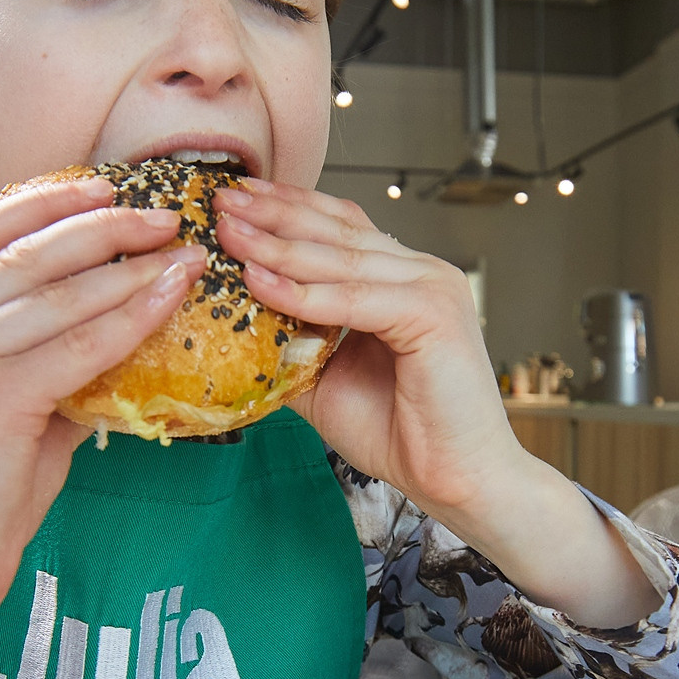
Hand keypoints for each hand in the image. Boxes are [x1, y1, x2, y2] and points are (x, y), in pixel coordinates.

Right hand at [0, 175, 201, 633]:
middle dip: (101, 222)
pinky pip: (76, 344)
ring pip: (54, 290)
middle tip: (162, 212)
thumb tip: (114, 346)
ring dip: (127, 262)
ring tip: (181, 250)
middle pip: (23, 248)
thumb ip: (43, 373)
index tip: (102, 189)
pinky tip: (169, 300)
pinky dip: (130, 316)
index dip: (44, 204)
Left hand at [218, 179, 655, 627]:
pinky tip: (258, 280)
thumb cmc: (403, 434)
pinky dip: (302, 293)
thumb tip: (232, 328)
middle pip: (337, 230)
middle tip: (221, 199)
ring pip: (340, 259)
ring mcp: (431, 288)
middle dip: (274, 213)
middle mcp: (422, 272)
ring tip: (228, 233)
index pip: (339, 227)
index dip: (287, 208)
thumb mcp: (326, 380)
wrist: (457, 480)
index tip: (234, 198)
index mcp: (403, 279)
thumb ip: (290, 346)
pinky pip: (353, 299)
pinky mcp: (433, 314)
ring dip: (277, 244)